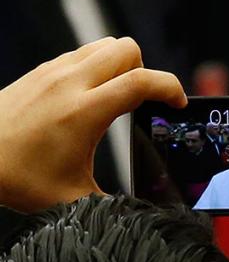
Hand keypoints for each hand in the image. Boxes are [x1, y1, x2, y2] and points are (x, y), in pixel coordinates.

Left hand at [0, 37, 186, 211]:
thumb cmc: (17, 178)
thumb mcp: (73, 199)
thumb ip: (113, 204)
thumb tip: (141, 215)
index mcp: (84, 112)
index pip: (142, 82)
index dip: (170, 88)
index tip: (177, 104)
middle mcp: (70, 84)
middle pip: (127, 49)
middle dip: (145, 72)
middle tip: (143, 102)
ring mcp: (52, 72)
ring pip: (106, 45)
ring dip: (122, 65)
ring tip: (118, 96)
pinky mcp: (40, 71)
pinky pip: (83, 53)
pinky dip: (97, 67)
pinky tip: (91, 97)